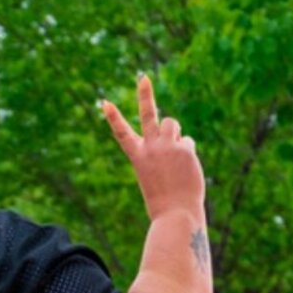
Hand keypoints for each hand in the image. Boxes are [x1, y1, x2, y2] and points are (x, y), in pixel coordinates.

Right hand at [101, 74, 204, 221]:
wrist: (175, 214)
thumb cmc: (163, 199)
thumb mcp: (155, 174)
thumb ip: (162, 151)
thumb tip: (178, 134)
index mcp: (138, 157)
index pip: (122, 133)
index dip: (114, 118)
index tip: (105, 103)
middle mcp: (151, 148)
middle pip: (148, 115)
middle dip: (144, 95)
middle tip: (143, 78)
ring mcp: (168, 146)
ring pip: (172, 124)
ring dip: (174, 135)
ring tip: (174, 157)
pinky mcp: (185, 148)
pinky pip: (187, 142)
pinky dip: (187, 155)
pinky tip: (184, 170)